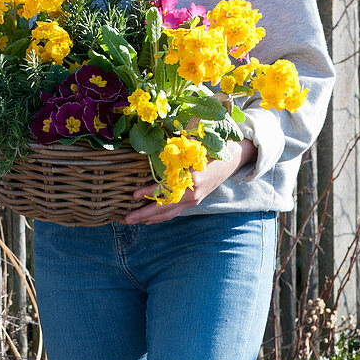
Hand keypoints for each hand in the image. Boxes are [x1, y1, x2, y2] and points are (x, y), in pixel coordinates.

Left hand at [124, 138, 256, 223]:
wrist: (233, 159)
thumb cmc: (213, 149)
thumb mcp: (198, 144)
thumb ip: (181, 145)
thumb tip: (162, 139)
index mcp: (192, 178)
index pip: (166, 188)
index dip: (149, 192)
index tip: (133, 195)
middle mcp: (193, 193)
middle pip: (165, 207)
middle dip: (144, 214)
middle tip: (127, 218)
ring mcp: (194, 200)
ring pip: (169, 213)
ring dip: (150, 218)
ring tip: (133, 220)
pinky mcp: (194, 202)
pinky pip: (175, 213)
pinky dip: (161, 217)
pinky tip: (149, 219)